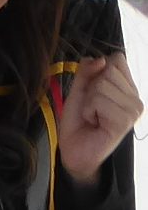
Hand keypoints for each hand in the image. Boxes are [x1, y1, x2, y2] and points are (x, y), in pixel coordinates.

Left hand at [58, 53, 142, 185]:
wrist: (75, 150)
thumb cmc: (79, 121)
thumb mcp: (79, 91)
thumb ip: (86, 72)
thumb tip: (99, 58)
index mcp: (127, 87)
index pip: (116, 59)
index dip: (97, 71)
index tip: (92, 92)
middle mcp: (135, 97)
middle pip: (108, 70)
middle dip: (90, 88)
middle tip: (92, 108)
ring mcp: (133, 109)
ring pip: (102, 85)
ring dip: (88, 102)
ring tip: (93, 117)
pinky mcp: (126, 120)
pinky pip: (98, 101)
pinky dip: (88, 111)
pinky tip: (95, 123)